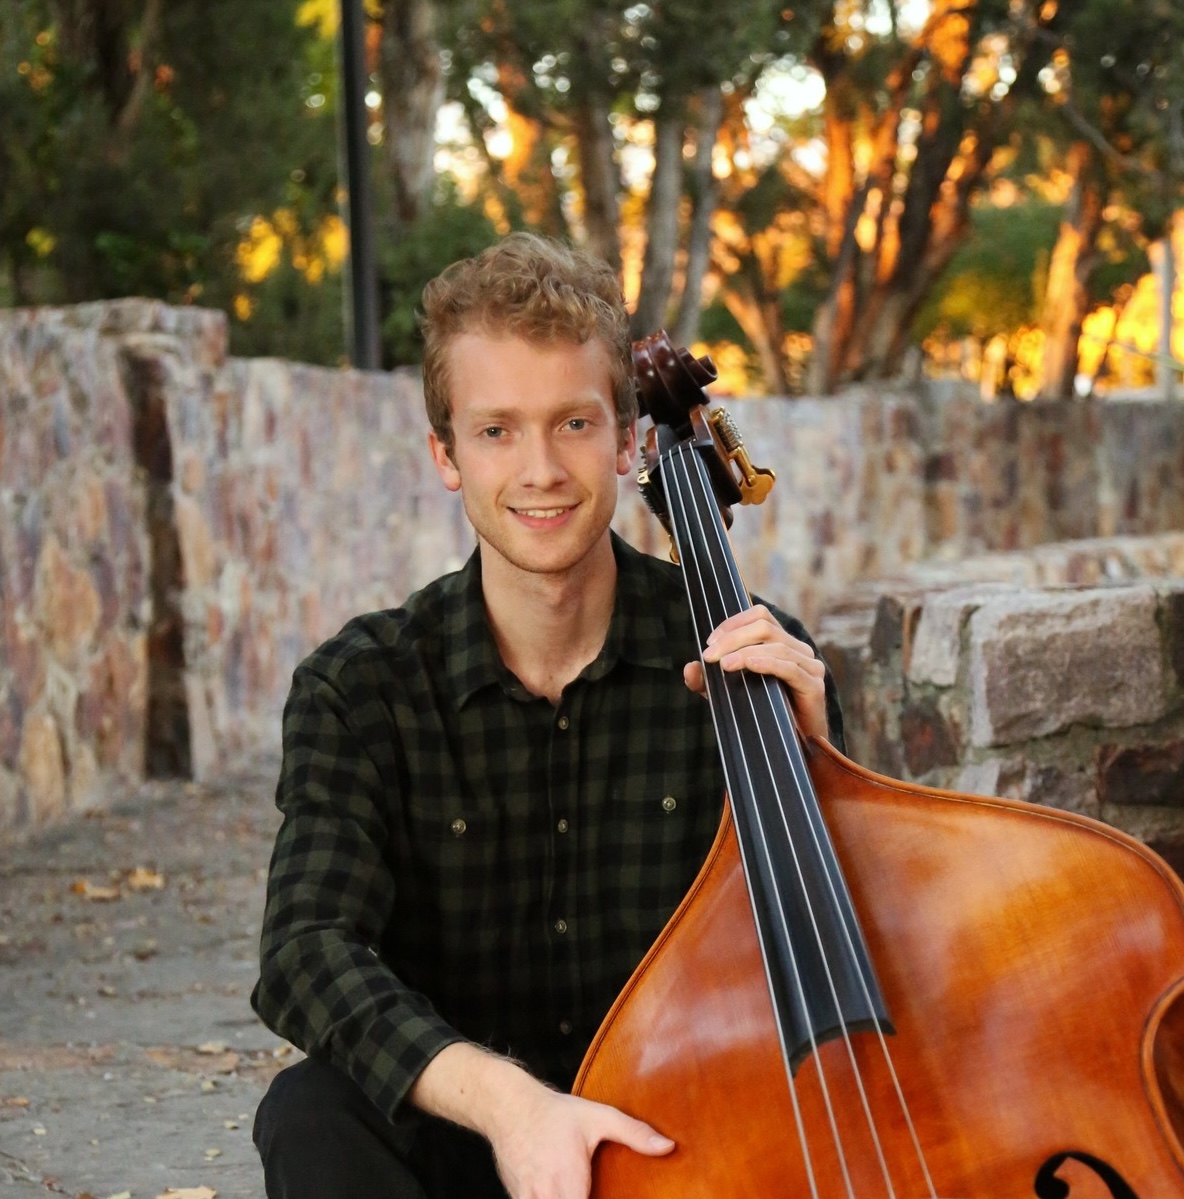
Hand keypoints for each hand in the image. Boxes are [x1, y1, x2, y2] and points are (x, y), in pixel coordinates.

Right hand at [489, 1084, 673, 1198]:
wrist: (508, 1107)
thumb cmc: (555, 1113)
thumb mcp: (597, 1116)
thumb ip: (634, 1133)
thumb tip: (669, 1146)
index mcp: (568, 1183)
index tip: (606, 1197)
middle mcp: (546, 1197)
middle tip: (595, 1192)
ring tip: (582, 1192)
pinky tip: (562, 1192)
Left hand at [683, 605, 829, 742]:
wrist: (791, 749)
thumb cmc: (763, 716)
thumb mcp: (728, 695)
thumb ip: (707, 682)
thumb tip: (689, 668)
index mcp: (781, 643)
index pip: (760, 616)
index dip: (733, 623)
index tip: (710, 642)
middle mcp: (798, 650)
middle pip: (765, 627)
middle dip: (732, 638)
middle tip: (710, 655)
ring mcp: (809, 667)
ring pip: (776, 645)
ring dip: (745, 652)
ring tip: (723, 665)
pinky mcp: (813, 686)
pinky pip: (790, 667)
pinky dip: (768, 662)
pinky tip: (749, 664)